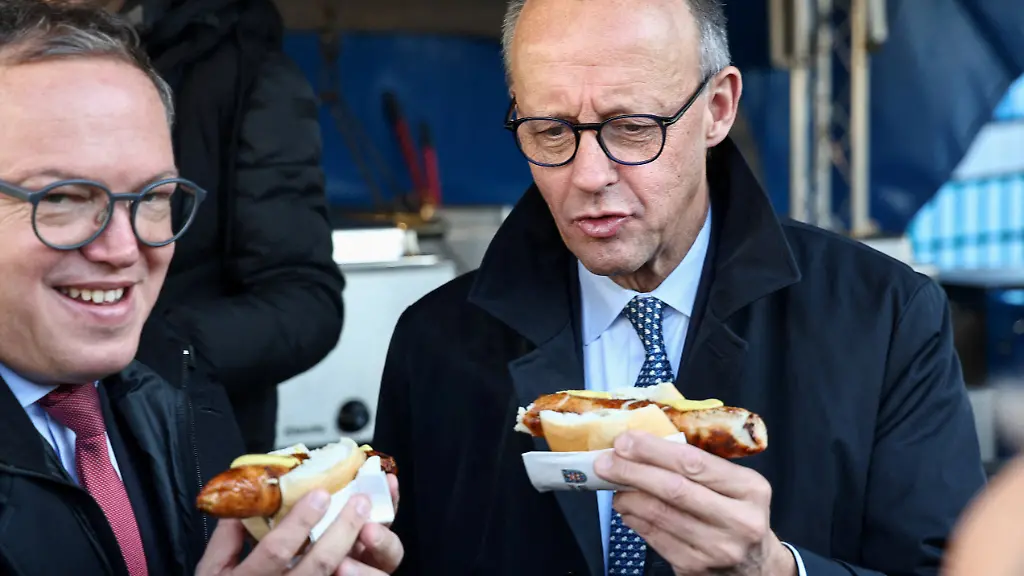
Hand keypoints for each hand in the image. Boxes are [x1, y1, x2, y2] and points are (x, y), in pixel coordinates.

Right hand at [196, 481, 403, 575]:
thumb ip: (227, 536)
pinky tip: (372, 553)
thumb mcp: (213, 570)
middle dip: (342, 530)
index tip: (321, 494)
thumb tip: (246, 500)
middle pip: (318, 564)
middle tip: (359, 501)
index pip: (277, 550)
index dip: (300, 522)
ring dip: (355, 550)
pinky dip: (362, 571)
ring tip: (370, 525)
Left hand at [594, 432, 795, 575]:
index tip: (625, 440)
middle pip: (674, 489)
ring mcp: (716, 548)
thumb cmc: (739, 514)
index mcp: (750, 489)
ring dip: (628, 496)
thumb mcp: (737, 486)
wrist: (756, 568)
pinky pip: (654, 537)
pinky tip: (626, 507)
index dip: (654, 450)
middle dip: (633, 471)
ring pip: (660, 515)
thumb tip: (644, 445)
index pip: (694, 463)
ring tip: (613, 483)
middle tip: (605, 461)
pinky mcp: (694, 568)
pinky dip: (634, 518)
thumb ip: (701, 466)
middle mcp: (738, 521)